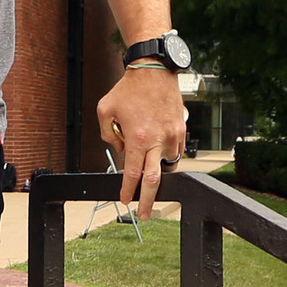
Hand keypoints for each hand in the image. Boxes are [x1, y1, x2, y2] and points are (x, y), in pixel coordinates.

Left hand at [97, 66, 187, 221]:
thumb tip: (121, 152)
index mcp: (137, 138)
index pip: (133, 174)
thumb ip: (108, 136)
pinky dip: (166, 156)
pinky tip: (157, 150)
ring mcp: (172, 136)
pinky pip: (175, 152)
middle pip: (154, 181)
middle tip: (145, 214)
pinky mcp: (181, 131)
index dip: (128, 191)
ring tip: (149, 170)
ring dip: (158, 172)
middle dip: (149, 201)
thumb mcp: (104, 111)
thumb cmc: (127, 90)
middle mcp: (157, 140)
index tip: (125, 200)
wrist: (153, 71)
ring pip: (167, 165)